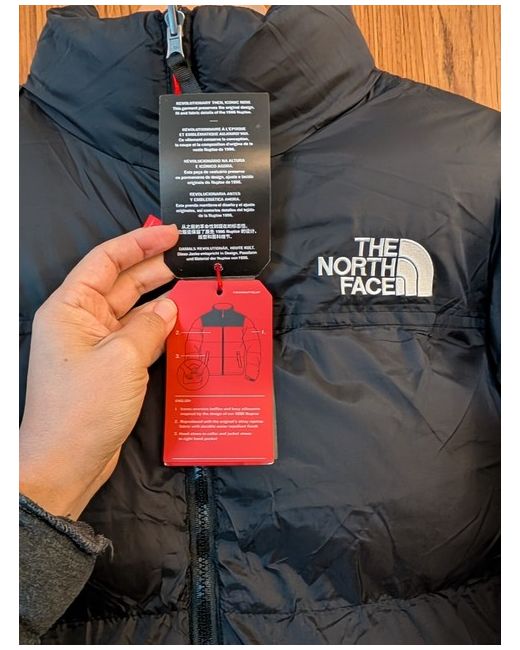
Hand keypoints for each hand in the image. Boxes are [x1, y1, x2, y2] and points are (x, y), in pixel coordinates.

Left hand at [19, 225, 178, 519]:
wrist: (66, 463)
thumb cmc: (84, 407)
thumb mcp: (122, 358)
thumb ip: (150, 326)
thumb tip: (170, 307)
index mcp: (71, 308)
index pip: (105, 260)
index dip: (139, 243)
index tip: (171, 234)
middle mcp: (80, 321)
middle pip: (120, 282)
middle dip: (154, 268)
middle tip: (191, 258)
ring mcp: (95, 345)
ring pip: (132, 311)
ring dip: (160, 299)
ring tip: (193, 287)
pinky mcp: (110, 367)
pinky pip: (137, 337)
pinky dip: (159, 329)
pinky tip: (182, 323)